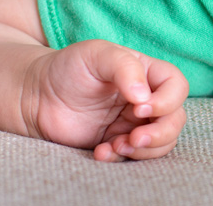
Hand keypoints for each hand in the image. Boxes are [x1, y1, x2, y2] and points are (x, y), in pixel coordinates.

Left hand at [23, 39, 188, 161]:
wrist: (36, 95)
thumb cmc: (68, 67)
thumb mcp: (96, 53)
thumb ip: (124, 67)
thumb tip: (144, 96)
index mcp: (147, 74)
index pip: (177, 87)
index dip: (167, 101)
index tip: (139, 108)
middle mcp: (146, 99)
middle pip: (175, 119)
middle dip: (160, 133)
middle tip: (134, 139)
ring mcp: (133, 123)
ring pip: (162, 142)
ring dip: (144, 150)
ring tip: (116, 146)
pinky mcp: (118, 142)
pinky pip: (134, 156)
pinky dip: (121, 158)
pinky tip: (101, 152)